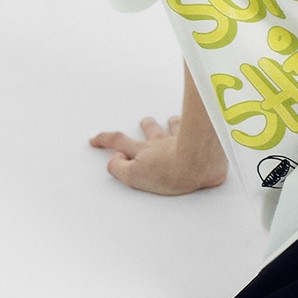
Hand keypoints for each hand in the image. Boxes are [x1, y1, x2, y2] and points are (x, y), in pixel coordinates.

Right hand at [89, 116, 227, 195]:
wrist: (200, 164)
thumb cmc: (170, 172)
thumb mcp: (133, 177)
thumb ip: (118, 168)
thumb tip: (114, 159)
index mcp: (144, 151)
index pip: (119, 141)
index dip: (105, 139)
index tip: (96, 139)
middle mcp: (162, 142)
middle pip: (150, 129)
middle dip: (145, 125)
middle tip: (144, 122)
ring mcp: (182, 140)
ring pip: (174, 125)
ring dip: (171, 122)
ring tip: (171, 120)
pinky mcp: (201, 143)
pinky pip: (198, 130)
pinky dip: (198, 127)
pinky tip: (201, 128)